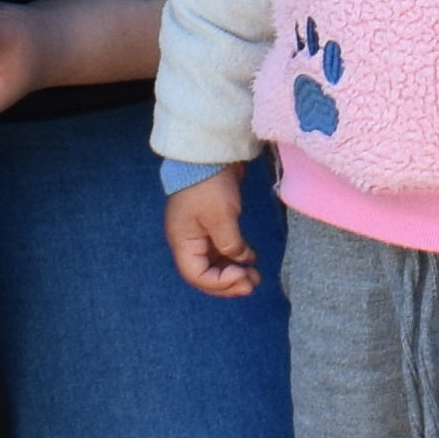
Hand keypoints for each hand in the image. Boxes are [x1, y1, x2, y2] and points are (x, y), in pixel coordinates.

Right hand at [161, 168, 264, 301]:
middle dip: (228, 283)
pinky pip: (221, 249)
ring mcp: (200, 233)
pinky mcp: (212, 223)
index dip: (220, 283)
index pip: (197, 276)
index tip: (242, 276)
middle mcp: (188, 241)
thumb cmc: (209, 185)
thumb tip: (240, 260)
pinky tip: (252, 258)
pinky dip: (236, 256)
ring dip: (233, 272)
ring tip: (255, 276)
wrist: (208, 153)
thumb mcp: (222, 217)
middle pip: (205, 273)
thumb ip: (230, 244)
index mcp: (183, 242)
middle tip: (252, 285)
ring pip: (215, 263)